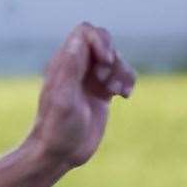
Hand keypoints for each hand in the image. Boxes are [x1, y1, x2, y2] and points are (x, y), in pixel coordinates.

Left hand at [28, 22, 134, 171]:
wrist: (59, 154)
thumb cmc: (57, 129)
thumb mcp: (63, 99)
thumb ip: (69, 69)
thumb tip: (77, 40)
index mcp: (62, 64)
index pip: (85, 32)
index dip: (100, 41)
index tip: (104, 62)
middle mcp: (75, 68)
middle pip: (104, 41)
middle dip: (114, 57)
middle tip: (106, 80)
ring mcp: (89, 80)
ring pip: (116, 59)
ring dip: (123, 71)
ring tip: (117, 92)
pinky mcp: (101, 93)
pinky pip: (121, 75)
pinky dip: (128, 81)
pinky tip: (124, 97)